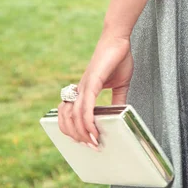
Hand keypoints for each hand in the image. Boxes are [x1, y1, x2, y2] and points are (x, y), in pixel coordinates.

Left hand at [58, 30, 133, 148]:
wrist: (119, 39)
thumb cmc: (119, 59)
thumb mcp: (120, 85)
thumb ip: (118, 101)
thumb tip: (120, 115)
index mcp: (83, 91)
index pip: (68, 114)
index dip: (73, 130)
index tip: (86, 142)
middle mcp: (79, 90)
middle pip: (66, 118)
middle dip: (76, 136)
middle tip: (91, 147)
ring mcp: (84, 86)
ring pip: (74, 115)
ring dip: (82, 133)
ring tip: (93, 143)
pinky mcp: (92, 82)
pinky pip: (85, 106)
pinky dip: (88, 121)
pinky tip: (94, 131)